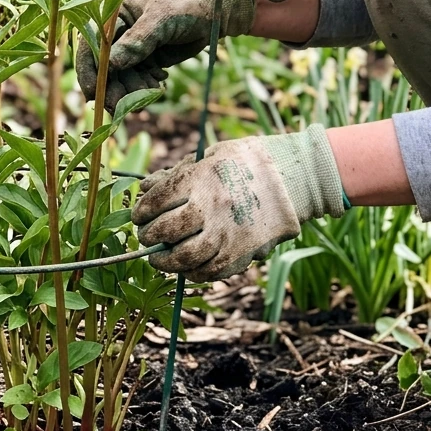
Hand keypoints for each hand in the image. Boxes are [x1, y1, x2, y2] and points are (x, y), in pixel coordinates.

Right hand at [76, 0, 254, 110]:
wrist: (213, 11)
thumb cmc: (186, 4)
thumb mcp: (161, 18)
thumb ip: (136, 41)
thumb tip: (110, 65)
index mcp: (113, 15)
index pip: (92, 44)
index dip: (89, 70)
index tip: (94, 93)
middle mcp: (117, 33)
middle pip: (104, 67)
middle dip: (111, 88)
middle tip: (119, 108)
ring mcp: (130, 49)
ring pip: (120, 78)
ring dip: (131, 91)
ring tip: (151, 90)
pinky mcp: (144, 61)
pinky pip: (136, 82)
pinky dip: (144, 90)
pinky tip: (158, 84)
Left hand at [132, 125, 346, 280]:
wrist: (292, 180)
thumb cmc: (246, 164)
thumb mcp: (210, 157)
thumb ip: (176, 174)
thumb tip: (144, 188)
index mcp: (201, 178)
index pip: (157, 200)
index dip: (142, 211)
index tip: (139, 216)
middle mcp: (212, 207)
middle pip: (166, 230)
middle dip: (148, 236)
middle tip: (145, 237)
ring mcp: (227, 233)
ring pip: (184, 257)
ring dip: (165, 261)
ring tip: (158, 258)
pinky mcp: (241, 253)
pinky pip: (208, 271)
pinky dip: (192, 272)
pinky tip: (185, 266)